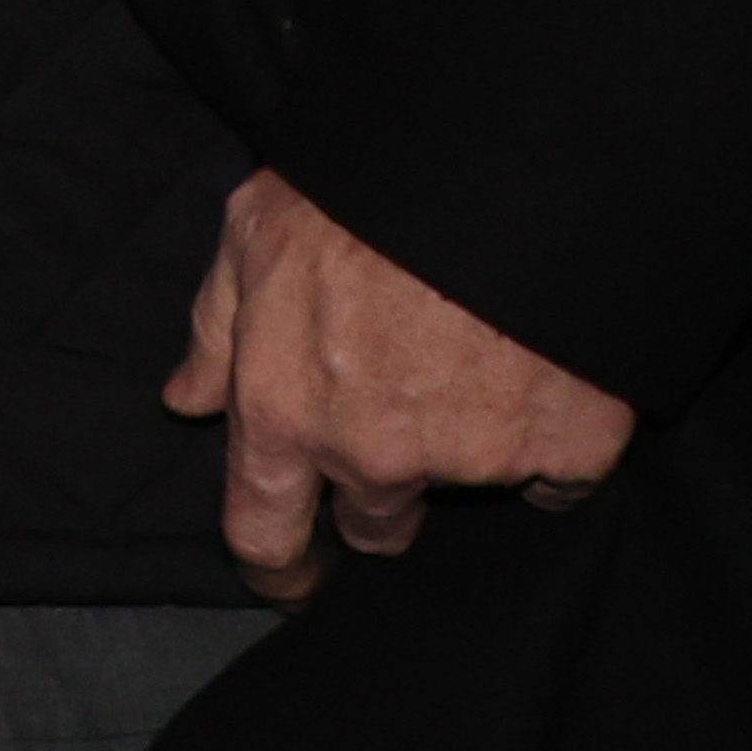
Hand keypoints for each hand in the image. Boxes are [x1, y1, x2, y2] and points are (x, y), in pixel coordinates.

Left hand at [163, 169, 633, 599]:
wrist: (496, 168)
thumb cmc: (356, 193)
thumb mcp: (251, 238)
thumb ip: (215, 331)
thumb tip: (186, 400)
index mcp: (284, 412)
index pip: (263, 533)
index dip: (275, 569)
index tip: (288, 582)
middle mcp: (373, 455)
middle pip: (372, 525)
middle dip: (377, 493)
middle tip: (398, 417)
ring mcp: (472, 461)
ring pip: (459, 489)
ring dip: (458, 447)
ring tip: (468, 358)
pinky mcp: (565, 452)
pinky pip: (554, 476)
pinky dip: (546, 439)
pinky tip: (536, 373)